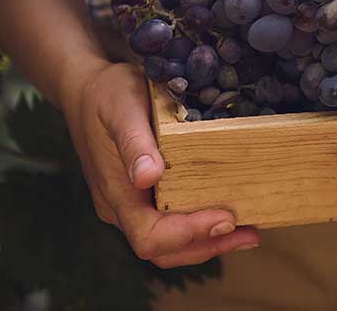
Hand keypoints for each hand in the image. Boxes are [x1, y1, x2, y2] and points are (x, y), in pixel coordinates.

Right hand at [63, 60, 260, 265]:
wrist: (86, 87)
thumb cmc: (107, 94)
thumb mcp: (122, 109)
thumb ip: (134, 143)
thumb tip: (148, 176)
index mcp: (116, 194)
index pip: (150, 237)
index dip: (189, 234)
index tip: (226, 218)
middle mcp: (121, 207)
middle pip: (163, 249)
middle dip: (207, 246)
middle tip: (250, 234)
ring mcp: (131, 204)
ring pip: (169, 243)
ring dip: (207, 242)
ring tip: (247, 231)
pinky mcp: (142, 195)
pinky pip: (170, 222)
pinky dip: (200, 225)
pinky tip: (227, 213)